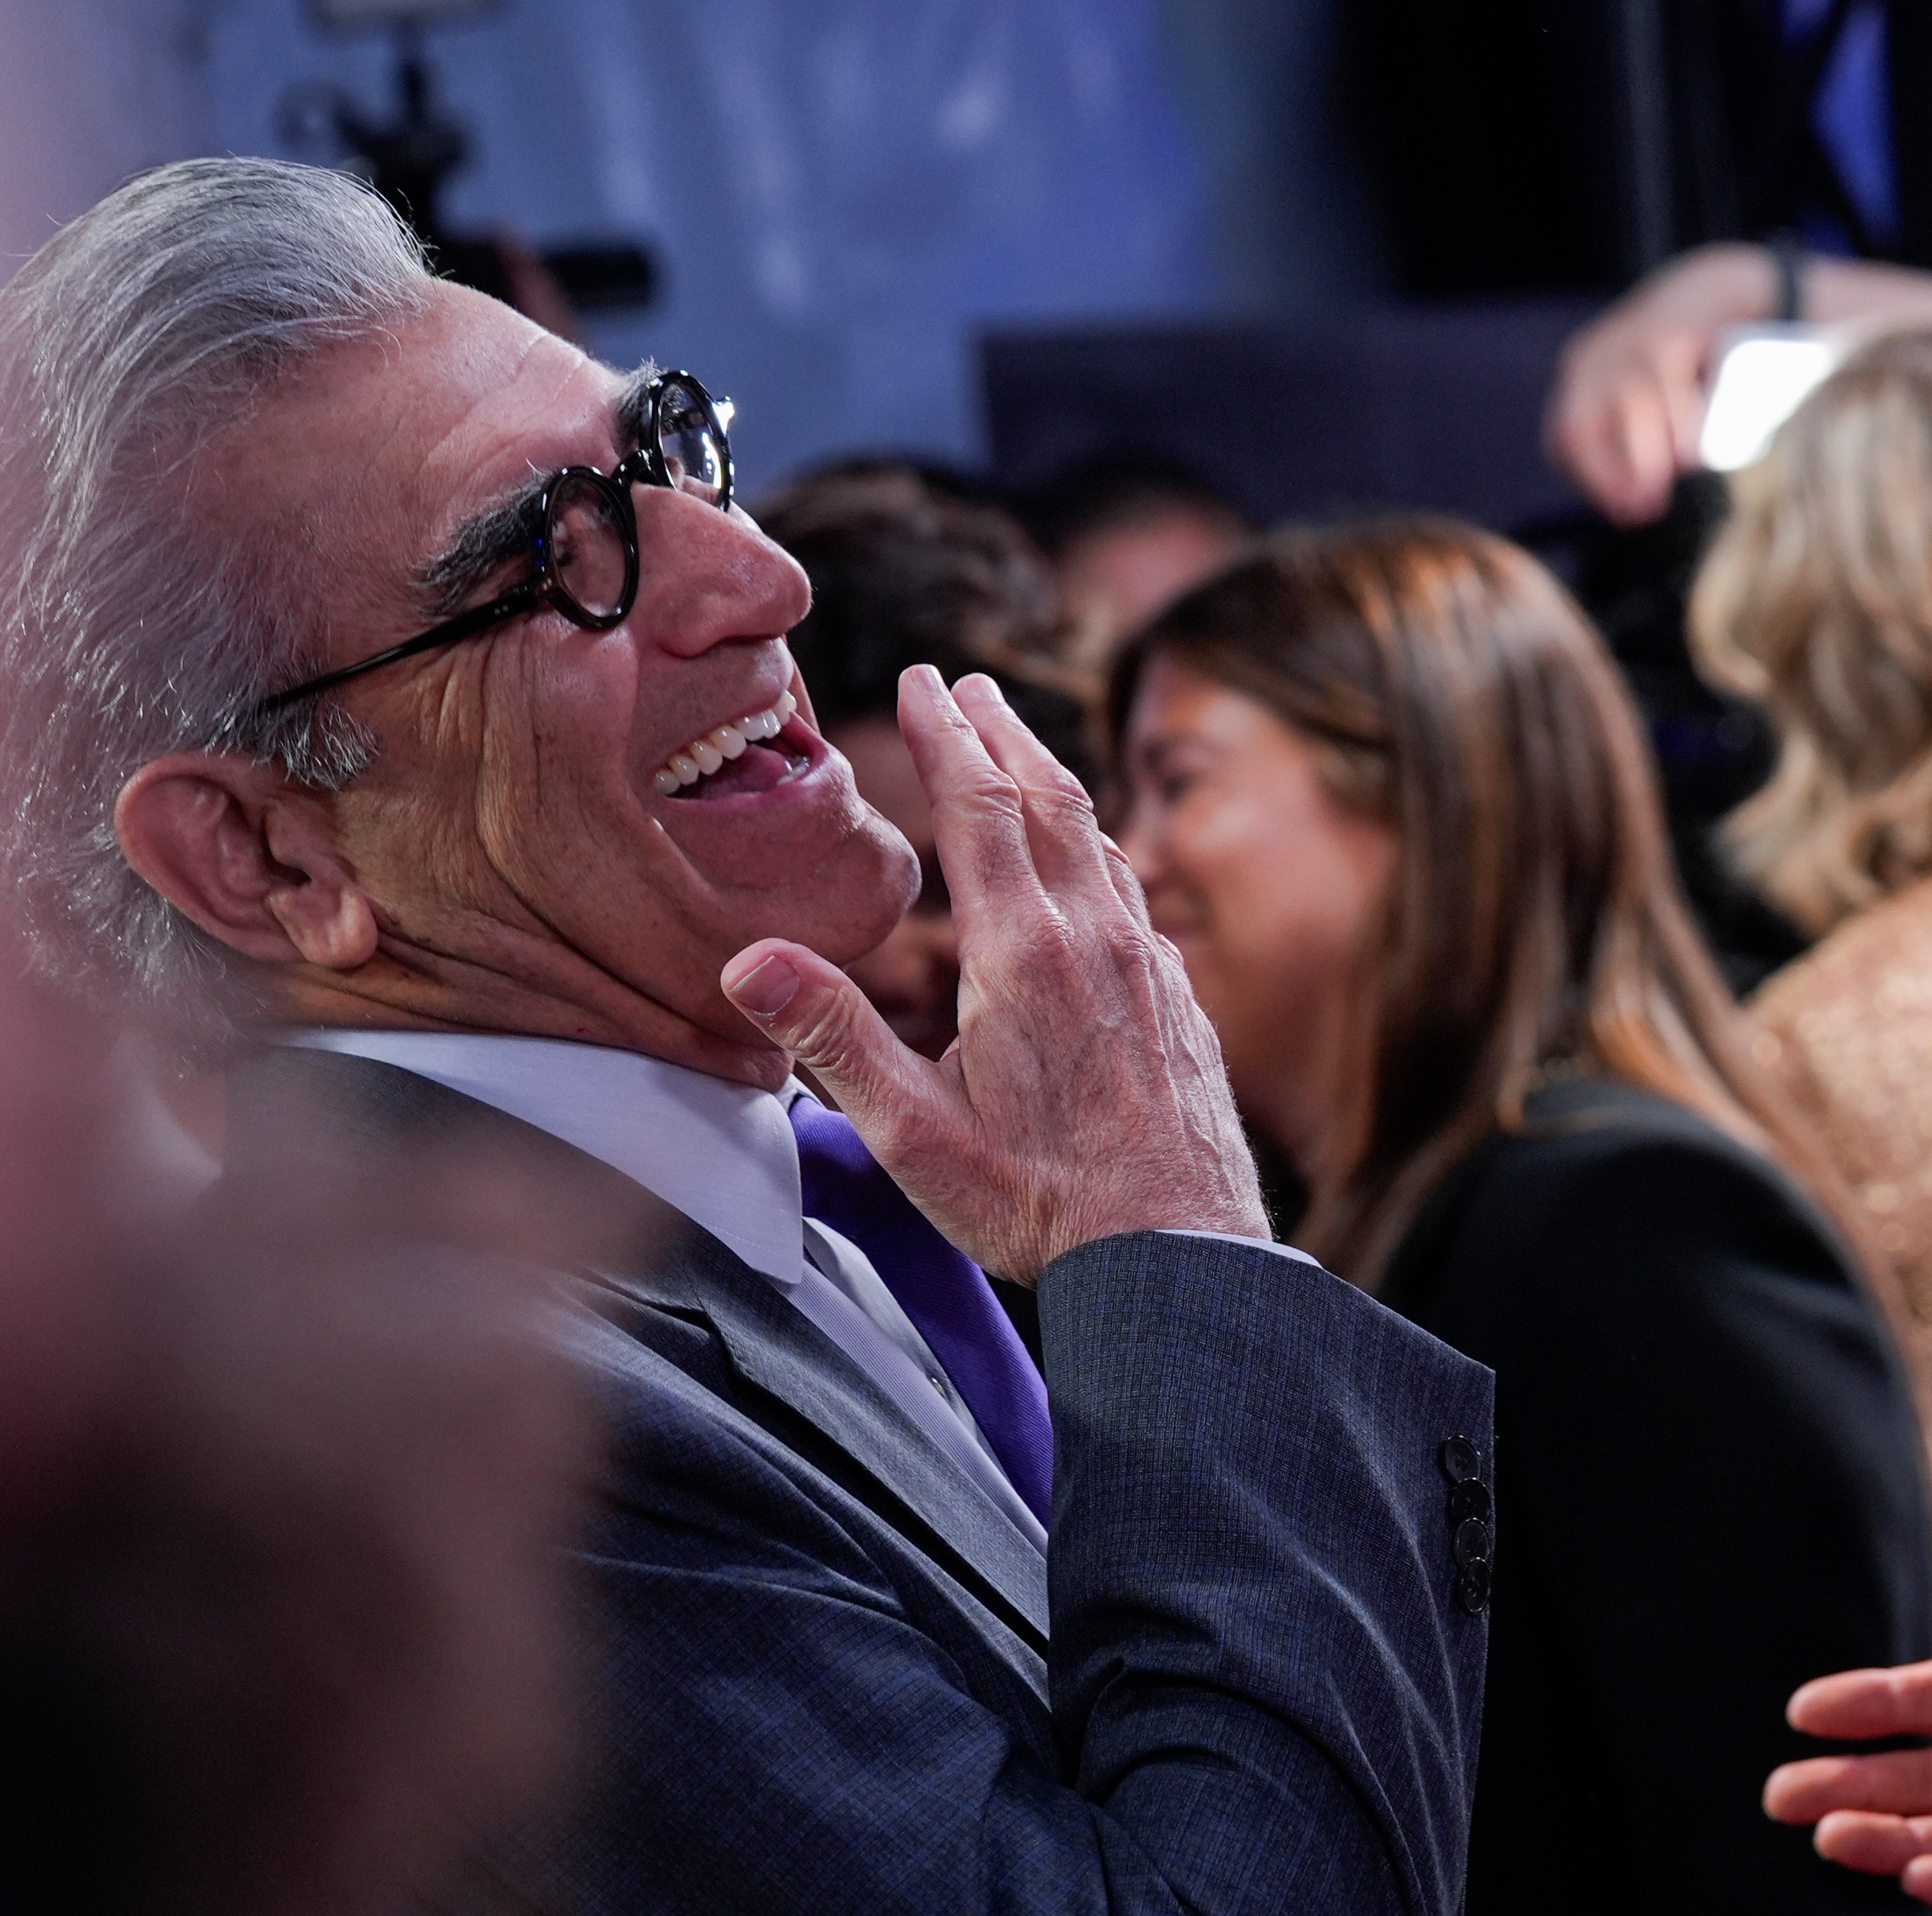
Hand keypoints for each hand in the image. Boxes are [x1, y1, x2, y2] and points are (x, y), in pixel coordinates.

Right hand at [721, 666, 1267, 1276]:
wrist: (1183, 1253)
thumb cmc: (1042, 1206)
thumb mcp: (913, 1136)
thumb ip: (832, 1040)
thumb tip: (748, 962)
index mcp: (1022, 956)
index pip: (980, 809)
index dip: (947, 737)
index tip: (923, 678)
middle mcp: (1095, 938)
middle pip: (1046, 801)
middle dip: (1000, 732)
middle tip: (965, 680)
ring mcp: (1146, 962)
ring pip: (1095, 840)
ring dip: (1050, 778)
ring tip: (1016, 743)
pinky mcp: (1175, 994)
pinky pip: (1129, 892)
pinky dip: (1091, 846)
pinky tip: (1084, 858)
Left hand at [1544, 244, 1778, 524]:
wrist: (1716, 286)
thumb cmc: (1687, 360)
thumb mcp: (1654, 397)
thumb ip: (1642, 439)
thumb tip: (1636, 504)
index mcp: (1581, 379)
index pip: (1568, 438)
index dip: (1595, 481)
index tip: (1626, 514)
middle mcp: (1592, 358)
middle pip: (1585, 424)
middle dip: (1614, 474)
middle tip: (1646, 511)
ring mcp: (1625, 341)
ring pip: (1629, 406)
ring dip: (1648, 454)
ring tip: (1672, 486)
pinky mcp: (1667, 331)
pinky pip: (1666, 382)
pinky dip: (1679, 423)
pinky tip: (1689, 455)